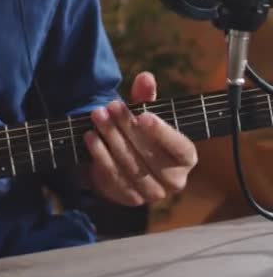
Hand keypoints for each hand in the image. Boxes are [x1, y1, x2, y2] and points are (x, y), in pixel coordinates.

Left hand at [84, 72, 196, 206]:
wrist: (127, 164)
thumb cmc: (143, 135)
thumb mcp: (146, 114)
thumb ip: (146, 98)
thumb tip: (145, 77)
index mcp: (186, 158)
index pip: (179, 147)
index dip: (162, 132)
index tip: (143, 116)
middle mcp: (174, 180)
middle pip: (150, 155)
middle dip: (127, 128)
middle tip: (111, 106)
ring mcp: (153, 193)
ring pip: (130, 166)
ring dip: (111, 139)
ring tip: (98, 116)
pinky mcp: (131, 198)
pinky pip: (114, 177)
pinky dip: (100, 155)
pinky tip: (91, 137)